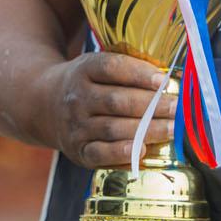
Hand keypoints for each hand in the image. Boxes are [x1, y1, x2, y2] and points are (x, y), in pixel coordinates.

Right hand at [40, 51, 173, 168]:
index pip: (111, 68)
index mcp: (84, 70)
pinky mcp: (78, 150)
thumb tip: (167, 81)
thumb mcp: (96, 67)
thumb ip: (127, 70)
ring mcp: (75, 125)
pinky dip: (122, 153)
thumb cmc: (86, 84)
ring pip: (113, 128)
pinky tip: (143, 150)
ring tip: (172, 128)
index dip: (138, 73)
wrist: (43, 105)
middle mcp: (77, 97)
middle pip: (117, 101)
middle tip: (177, 108)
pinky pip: (101, 153)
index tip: (163, 80)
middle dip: (151, 105)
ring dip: (146, 129)